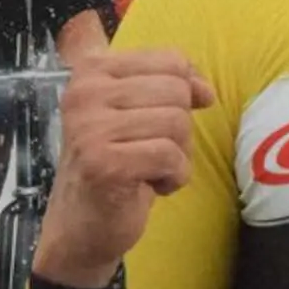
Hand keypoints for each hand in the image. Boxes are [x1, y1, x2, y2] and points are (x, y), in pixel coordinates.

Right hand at [32, 49, 214, 288]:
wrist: (82, 228)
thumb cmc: (117, 163)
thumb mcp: (141, 113)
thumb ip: (172, 86)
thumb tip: (206, 91)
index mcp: (93, 70)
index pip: (172, 60)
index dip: (188, 89)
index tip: (172, 116)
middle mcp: (84, 92)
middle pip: (177, 91)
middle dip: (179, 128)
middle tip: (151, 151)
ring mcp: (89, 127)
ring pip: (177, 122)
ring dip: (177, 154)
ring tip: (149, 168)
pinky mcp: (102, 162)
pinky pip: (169, 155)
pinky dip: (174, 176)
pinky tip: (150, 186)